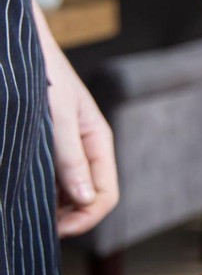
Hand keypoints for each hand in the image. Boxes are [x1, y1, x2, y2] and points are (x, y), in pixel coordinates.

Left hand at [34, 5, 117, 235]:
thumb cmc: (44, 75)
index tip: (56, 228)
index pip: (106, 195)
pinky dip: (43, 193)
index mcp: (98, 142)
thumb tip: (84, 199)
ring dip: (54, 207)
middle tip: (37, 224)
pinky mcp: (47, 147)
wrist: (21, 46)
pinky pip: (52, 180)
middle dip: (69, 217)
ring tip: (29, 210)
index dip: (86, 217)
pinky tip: (23, 191)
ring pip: (69, 193)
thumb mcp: (58, 118)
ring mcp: (66, 149)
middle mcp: (85, 149)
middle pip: (89, 198)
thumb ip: (71, 157)